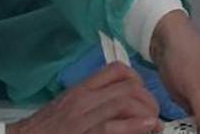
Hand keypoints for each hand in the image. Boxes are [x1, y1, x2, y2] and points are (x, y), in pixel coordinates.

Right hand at [9, 63, 160, 133]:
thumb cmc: (45, 128)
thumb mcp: (68, 106)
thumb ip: (92, 101)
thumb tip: (120, 104)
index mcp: (81, 89)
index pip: (117, 70)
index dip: (138, 80)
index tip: (144, 96)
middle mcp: (84, 98)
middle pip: (128, 86)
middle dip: (148, 100)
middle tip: (154, 115)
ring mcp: (83, 117)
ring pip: (124, 102)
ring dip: (146, 112)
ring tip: (154, 124)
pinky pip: (111, 126)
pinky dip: (134, 125)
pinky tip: (148, 126)